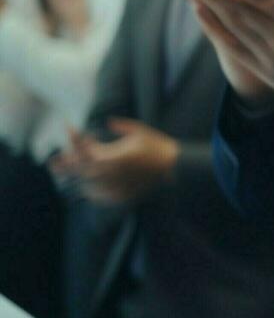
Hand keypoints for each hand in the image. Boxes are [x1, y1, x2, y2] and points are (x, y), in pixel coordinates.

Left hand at [51, 118, 178, 205]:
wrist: (175, 169)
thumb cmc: (158, 147)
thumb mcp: (141, 131)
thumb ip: (121, 126)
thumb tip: (108, 120)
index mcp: (114, 156)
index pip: (85, 148)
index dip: (74, 138)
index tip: (69, 129)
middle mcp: (111, 173)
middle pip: (79, 170)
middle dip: (65, 165)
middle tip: (53, 163)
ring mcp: (114, 186)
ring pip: (86, 184)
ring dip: (77, 178)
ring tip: (68, 175)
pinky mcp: (119, 196)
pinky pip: (98, 196)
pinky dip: (90, 190)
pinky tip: (87, 186)